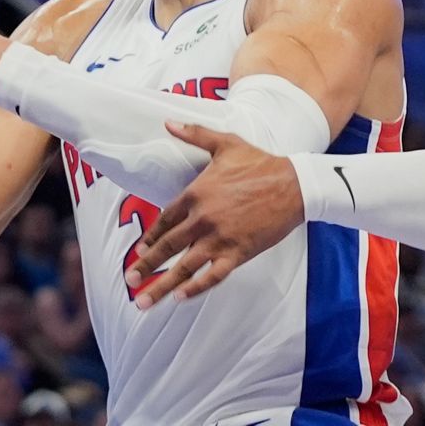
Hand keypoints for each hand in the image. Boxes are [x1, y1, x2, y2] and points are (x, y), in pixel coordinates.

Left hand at [126, 122, 305, 308]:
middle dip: (145, 265)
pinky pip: (212, 276)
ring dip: (161, 286)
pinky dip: (195, 288)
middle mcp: (202, 219)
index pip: (164, 220)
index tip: (138, 251)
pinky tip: (180, 299)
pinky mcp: (238, 252)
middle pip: (167, 246)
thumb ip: (194, 134)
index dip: (150, 237)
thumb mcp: (225, 143)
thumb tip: (168, 123)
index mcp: (196, 194)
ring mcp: (219, 238)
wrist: (294, 184)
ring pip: (183, 267)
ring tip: (143, 302)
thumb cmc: (261, 163)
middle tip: (129, 281)